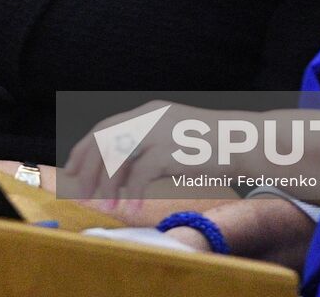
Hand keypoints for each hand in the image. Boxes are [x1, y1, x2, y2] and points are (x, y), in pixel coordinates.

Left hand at [63, 99, 227, 217]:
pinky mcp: (171, 151)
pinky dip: (131, 192)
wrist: (246, 143)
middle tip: (79, 190)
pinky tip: (131, 207)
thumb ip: (149, 146)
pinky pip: (140, 175)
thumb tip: (119, 171)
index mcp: (150, 113)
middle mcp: (150, 118)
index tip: (73, 168)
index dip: (85, 148)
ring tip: (106, 206)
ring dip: (107, 184)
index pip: (106, 126)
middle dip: (88, 167)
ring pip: (117, 156)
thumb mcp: (175, 137)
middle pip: (104, 139)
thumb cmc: (212, 146)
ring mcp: (160, 132)